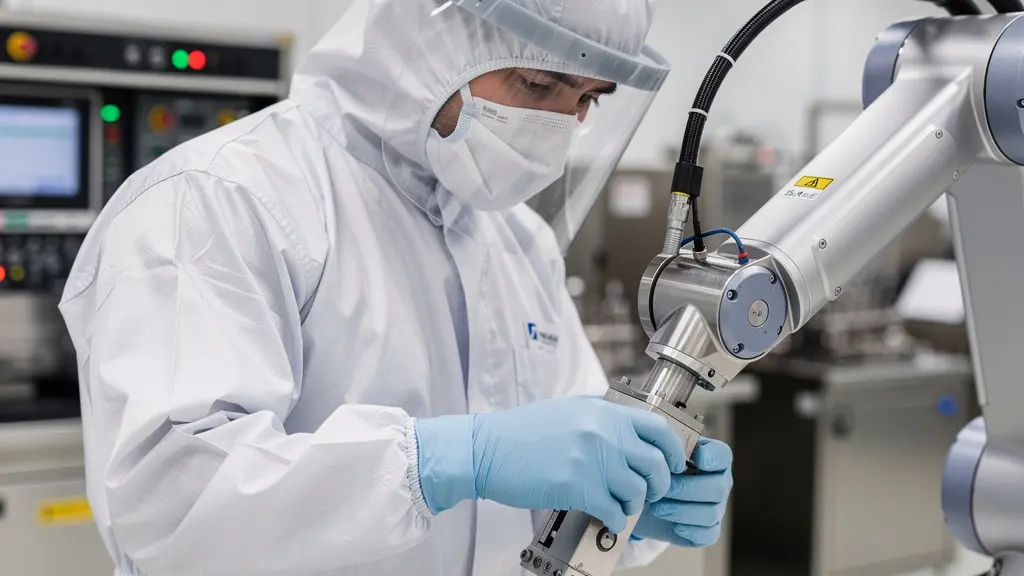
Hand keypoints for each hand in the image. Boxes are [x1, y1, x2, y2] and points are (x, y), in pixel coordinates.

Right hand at [414, 396, 687, 531]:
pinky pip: (615, 511)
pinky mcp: (576, 487)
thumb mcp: (569, 410)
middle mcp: (602, 432)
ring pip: (638, 491)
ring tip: (620, 505)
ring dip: (633, 505)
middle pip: (655, 464)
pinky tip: (607, 518)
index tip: (673, 465)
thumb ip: (602, 417)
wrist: (486, 449)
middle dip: (657, 484)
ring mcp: (591, 459)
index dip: (673, 450)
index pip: (659, 428)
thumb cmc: (523, 432)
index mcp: (603, 411)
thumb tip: (632, 432)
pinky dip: (616, 520)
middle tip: (648, 493)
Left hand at [632, 438, 732, 546]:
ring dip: (681, 510)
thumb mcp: (658, 454)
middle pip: (717, 488)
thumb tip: (665, 451)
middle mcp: (720, 483)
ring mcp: (717, 508)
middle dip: (686, 489)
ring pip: (710, 513)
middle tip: (661, 488)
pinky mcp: (709, 531)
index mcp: (712, 459)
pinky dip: (687, 529)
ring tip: (657, 506)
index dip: (712, 457)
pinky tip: (669, 522)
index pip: (722, 455)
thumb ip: (666, 449)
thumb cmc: (657, 471)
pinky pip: (706, 534)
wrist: (648, 500)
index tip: (696, 458)